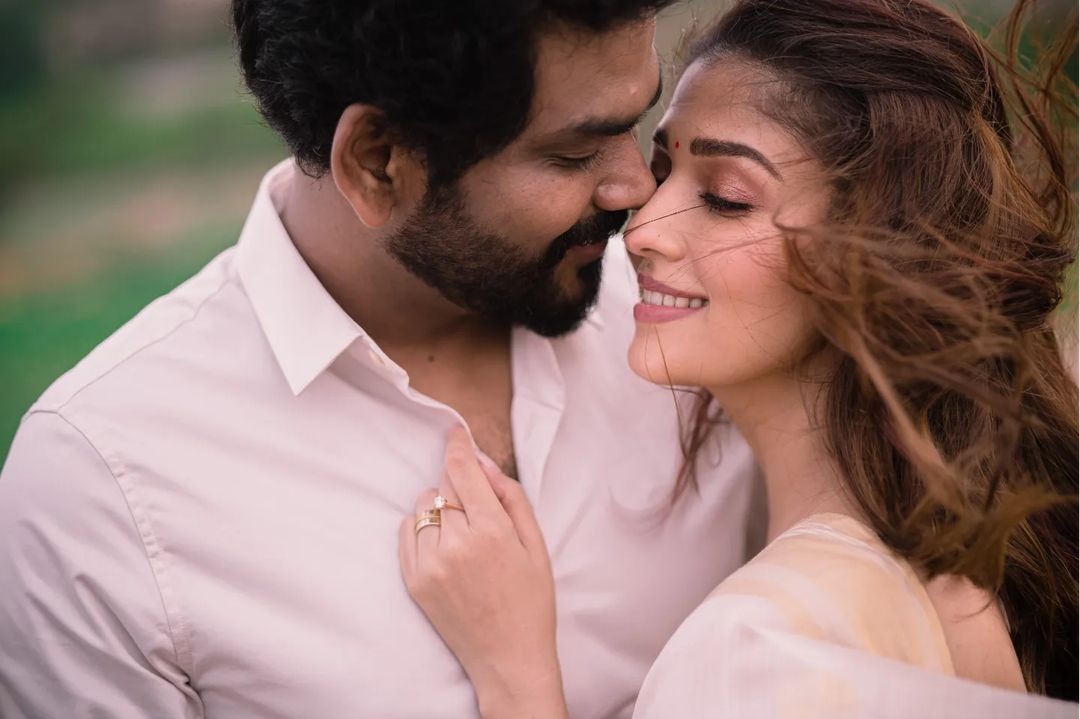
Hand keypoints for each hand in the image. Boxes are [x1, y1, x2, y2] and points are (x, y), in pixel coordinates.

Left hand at [398, 427, 566, 718]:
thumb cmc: (530, 601)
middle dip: (460, 485)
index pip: (462, 471)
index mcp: (492, 532)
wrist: (508, 658)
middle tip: (479, 507)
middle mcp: (456, 544)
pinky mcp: (414, 581)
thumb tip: (483, 463)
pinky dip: (422, 528)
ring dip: (441, 507)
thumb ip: (510, 497)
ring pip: (425, 506)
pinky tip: (445, 546)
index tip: (456, 433)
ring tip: (463, 534)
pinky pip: (407, 531)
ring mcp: (431, 564)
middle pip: (444, 486)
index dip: (458, 446)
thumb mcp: (536, 545)